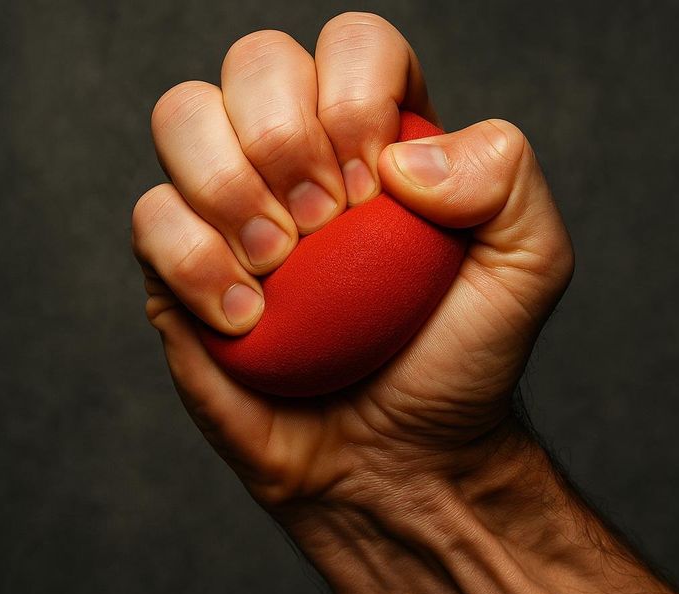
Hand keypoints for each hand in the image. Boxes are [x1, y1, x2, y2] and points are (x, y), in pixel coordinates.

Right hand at [131, 13, 573, 507]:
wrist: (400, 462)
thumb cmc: (461, 363)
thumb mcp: (529, 267)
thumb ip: (506, 176)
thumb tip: (402, 155)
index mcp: (380, 135)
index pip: (354, 46)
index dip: (356, 98)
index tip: (378, 194)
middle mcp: (299, 155)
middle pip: (256, 62)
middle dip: (289, 140)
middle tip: (329, 230)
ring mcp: (230, 206)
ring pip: (182, 117)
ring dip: (234, 191)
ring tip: (282, 267)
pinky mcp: (177, 267)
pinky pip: (149, 217)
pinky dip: (197, 265)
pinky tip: (249, 322)